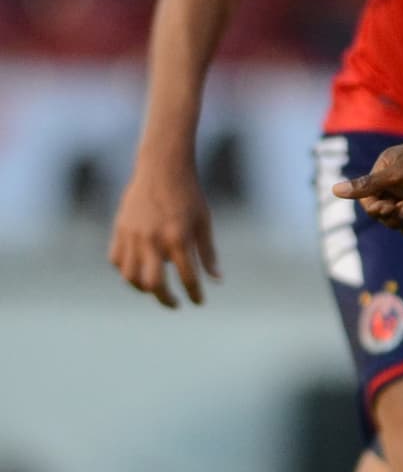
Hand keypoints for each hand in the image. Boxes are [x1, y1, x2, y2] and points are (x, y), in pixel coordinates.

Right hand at [109, 161, 220, 307]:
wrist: (162, 167)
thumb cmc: (189, 195)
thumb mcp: (204, 222)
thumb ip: (208, 253)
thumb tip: (217, 281)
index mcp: (178, 238)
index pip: (188, 277)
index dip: (194, 294)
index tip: (198, 302)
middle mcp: (153, 239)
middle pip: (155, 285)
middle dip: (166, 300)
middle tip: (175, 304)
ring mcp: (133, 235)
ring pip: (130, 277)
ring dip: (143, 288)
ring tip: (154, 289)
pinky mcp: (120, 229)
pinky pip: (117, 260)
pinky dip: (126, 270)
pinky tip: (138, 270)